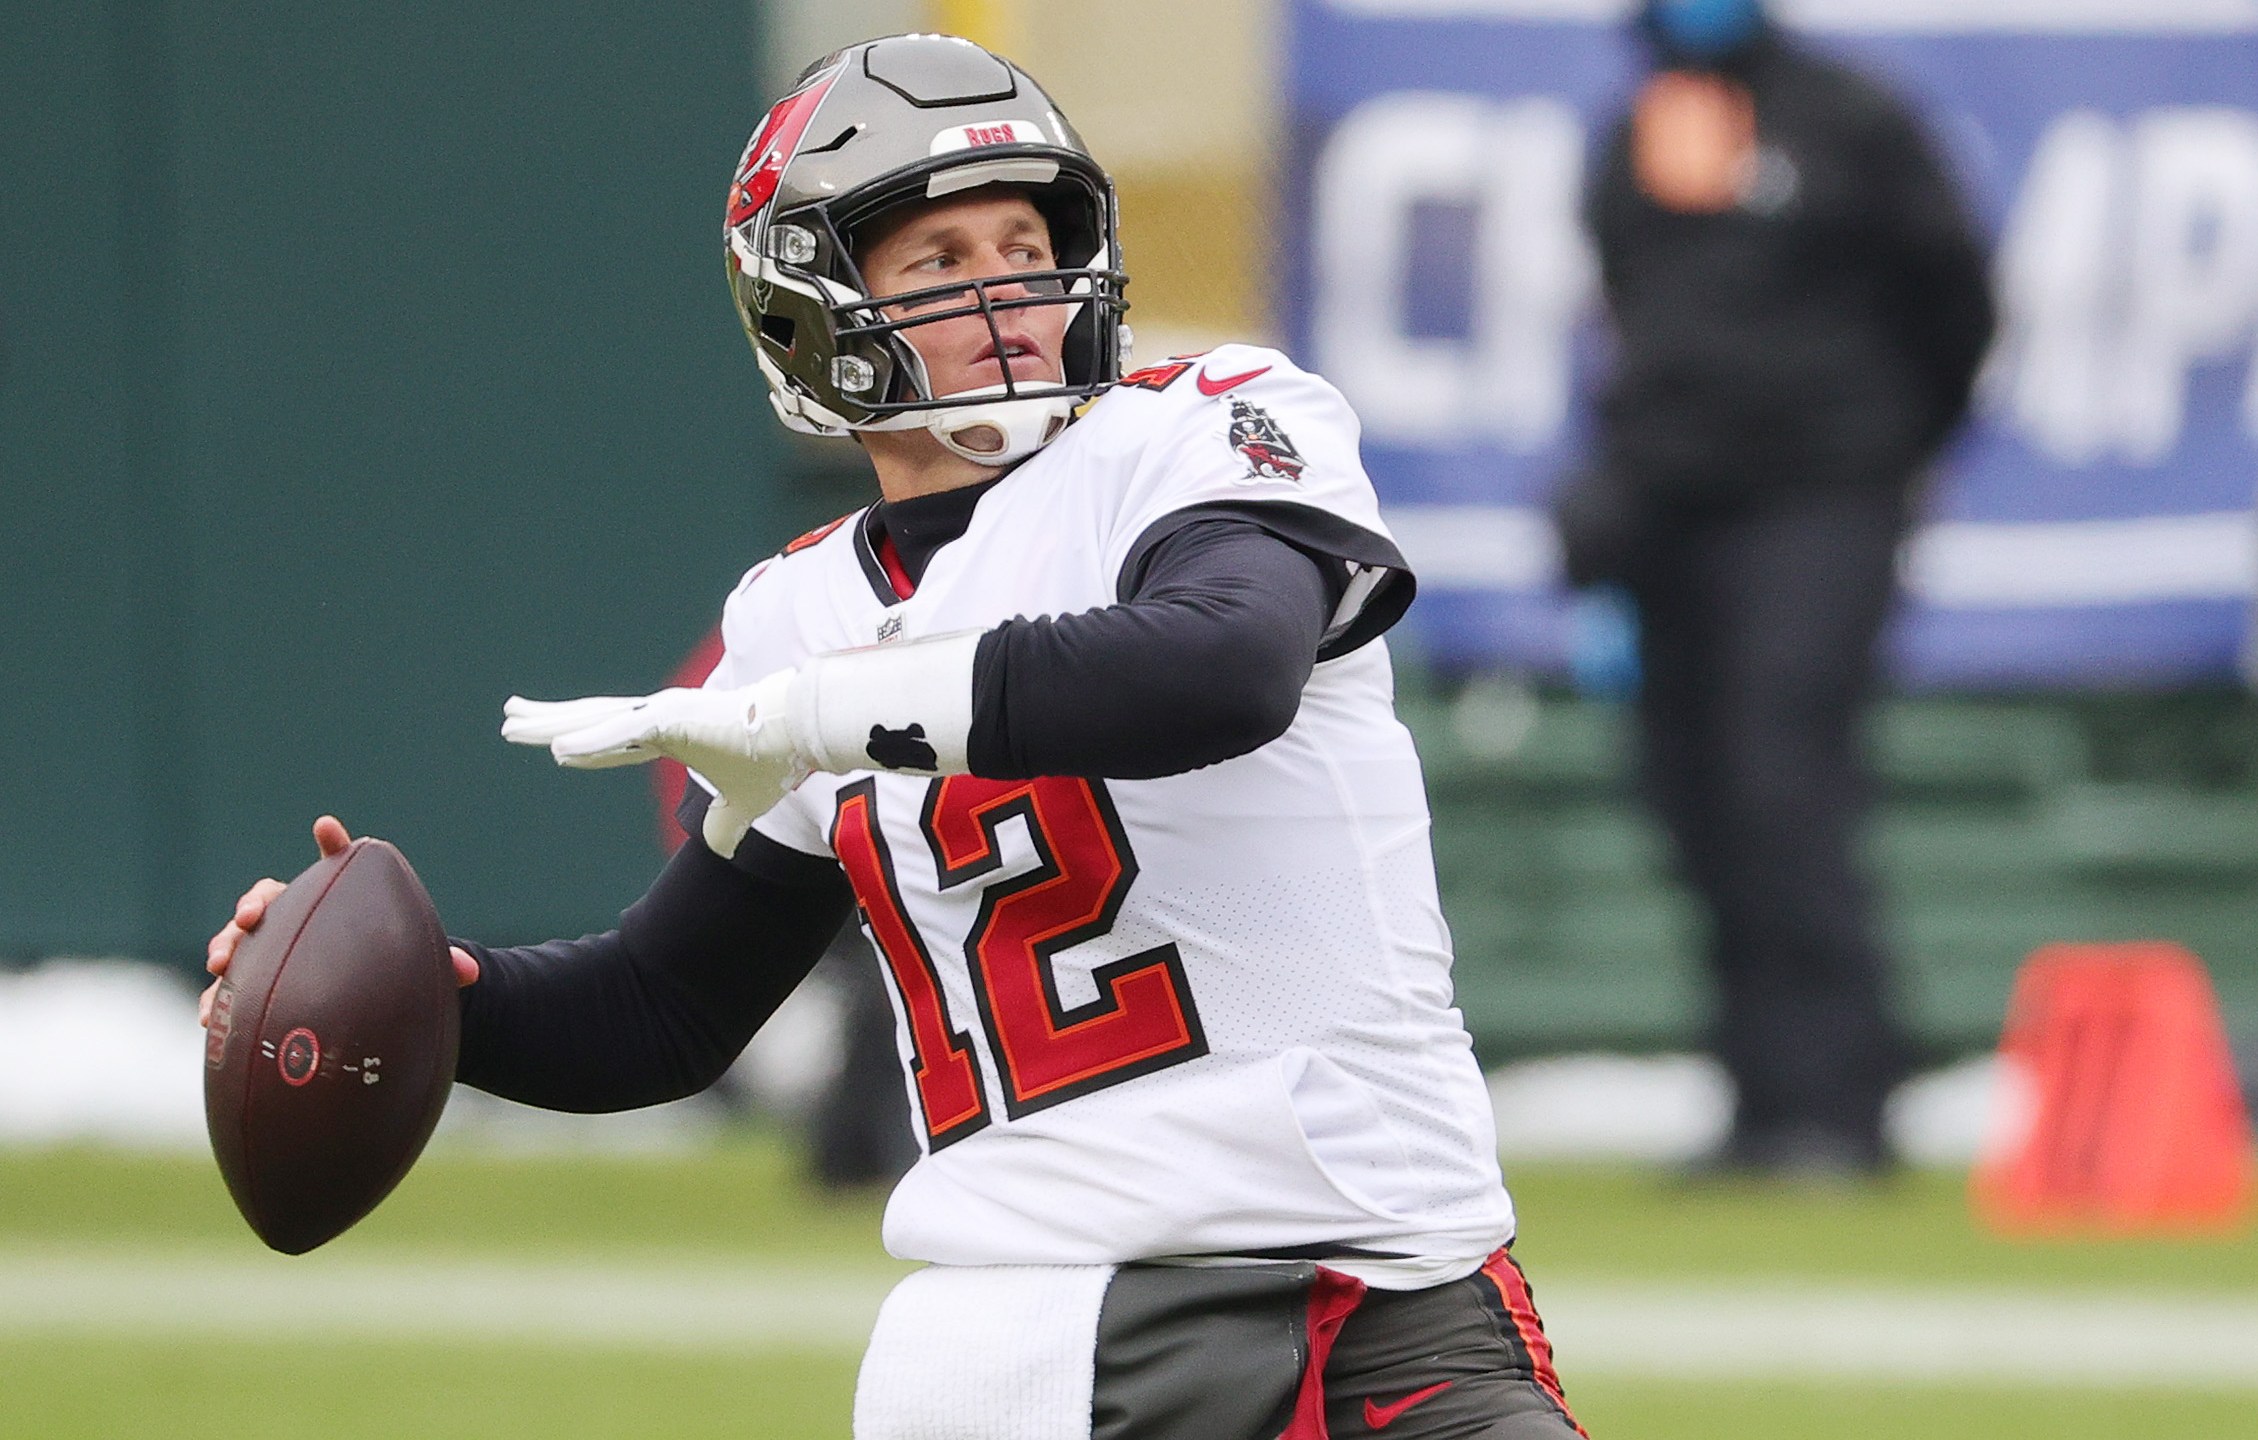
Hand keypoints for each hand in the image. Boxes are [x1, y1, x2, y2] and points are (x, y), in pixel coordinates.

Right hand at [199, 815, 477, 1025]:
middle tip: (250, 916)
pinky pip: (227, 994)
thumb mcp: (414, 969)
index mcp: (334, 906)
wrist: (361, 1008)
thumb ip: (441, 965)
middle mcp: (294, 923)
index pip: (332, 870)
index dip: (333, 846)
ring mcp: (267, 955)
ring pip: (238, 944)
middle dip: (253, 905)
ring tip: (220, 964)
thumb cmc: (386, 973)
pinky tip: (211, 1017)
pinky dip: (217, 1001)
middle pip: (267, 901)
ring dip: (226, 947)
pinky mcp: (252, 992)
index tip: (330, 828)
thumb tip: (470, 971)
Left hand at [501, 671, 806, 855]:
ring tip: (513, 722)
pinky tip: (556, 750)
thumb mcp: (743, 802)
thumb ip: (726, 824)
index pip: (613, 741)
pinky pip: (620, 734)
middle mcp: (659, 717)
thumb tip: (722, 849)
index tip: (551, 746)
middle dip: (548, 720)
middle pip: (590, 720)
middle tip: (511, 718)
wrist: (799, 732)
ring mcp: (662, 714)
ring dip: (551, 724)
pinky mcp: (671, 718)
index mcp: (671, 732)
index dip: (581, 745)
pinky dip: (587, 743)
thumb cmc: (773, 758)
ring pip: (593, 720)